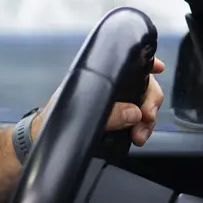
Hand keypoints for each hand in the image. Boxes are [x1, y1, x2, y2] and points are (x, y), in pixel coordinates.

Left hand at [32, 57, 165, 145]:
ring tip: (140, 136)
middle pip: (145, 88)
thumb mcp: (82, 112)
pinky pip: (138, 124)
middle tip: (147, 117)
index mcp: (102, 79)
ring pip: (144, 108)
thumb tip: (134, 113)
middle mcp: (113, 91)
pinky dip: (142, 130)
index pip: (129, 65)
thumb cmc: (57, 118)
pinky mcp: (118, 125)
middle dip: (152, 102)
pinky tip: (139, 137)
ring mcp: (117, 108)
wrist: (44, 138)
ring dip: (148, 122)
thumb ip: (108, 113)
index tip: (158, 68)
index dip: (147, 64)